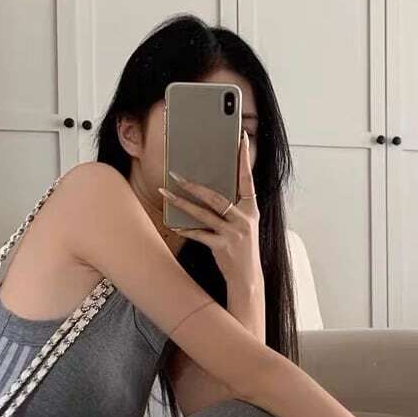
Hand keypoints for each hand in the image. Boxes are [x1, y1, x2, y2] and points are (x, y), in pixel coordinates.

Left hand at [157, 131, 262, 288]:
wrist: (248, 278)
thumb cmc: (242, 249)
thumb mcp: (244, 225)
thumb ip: (232, 207)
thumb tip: (210, 190)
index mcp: (251, 209)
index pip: (247, 179)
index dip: (244, 158)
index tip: (240, 138)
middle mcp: (244, 218)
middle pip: (216, 195)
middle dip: (193, 184)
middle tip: (175, 173)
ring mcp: (234, 233)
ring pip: (203, 213)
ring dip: (181, 203)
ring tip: (165, 193)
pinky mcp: (222, 246)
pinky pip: (199, 234)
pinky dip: (185, 228)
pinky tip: (173, 223)